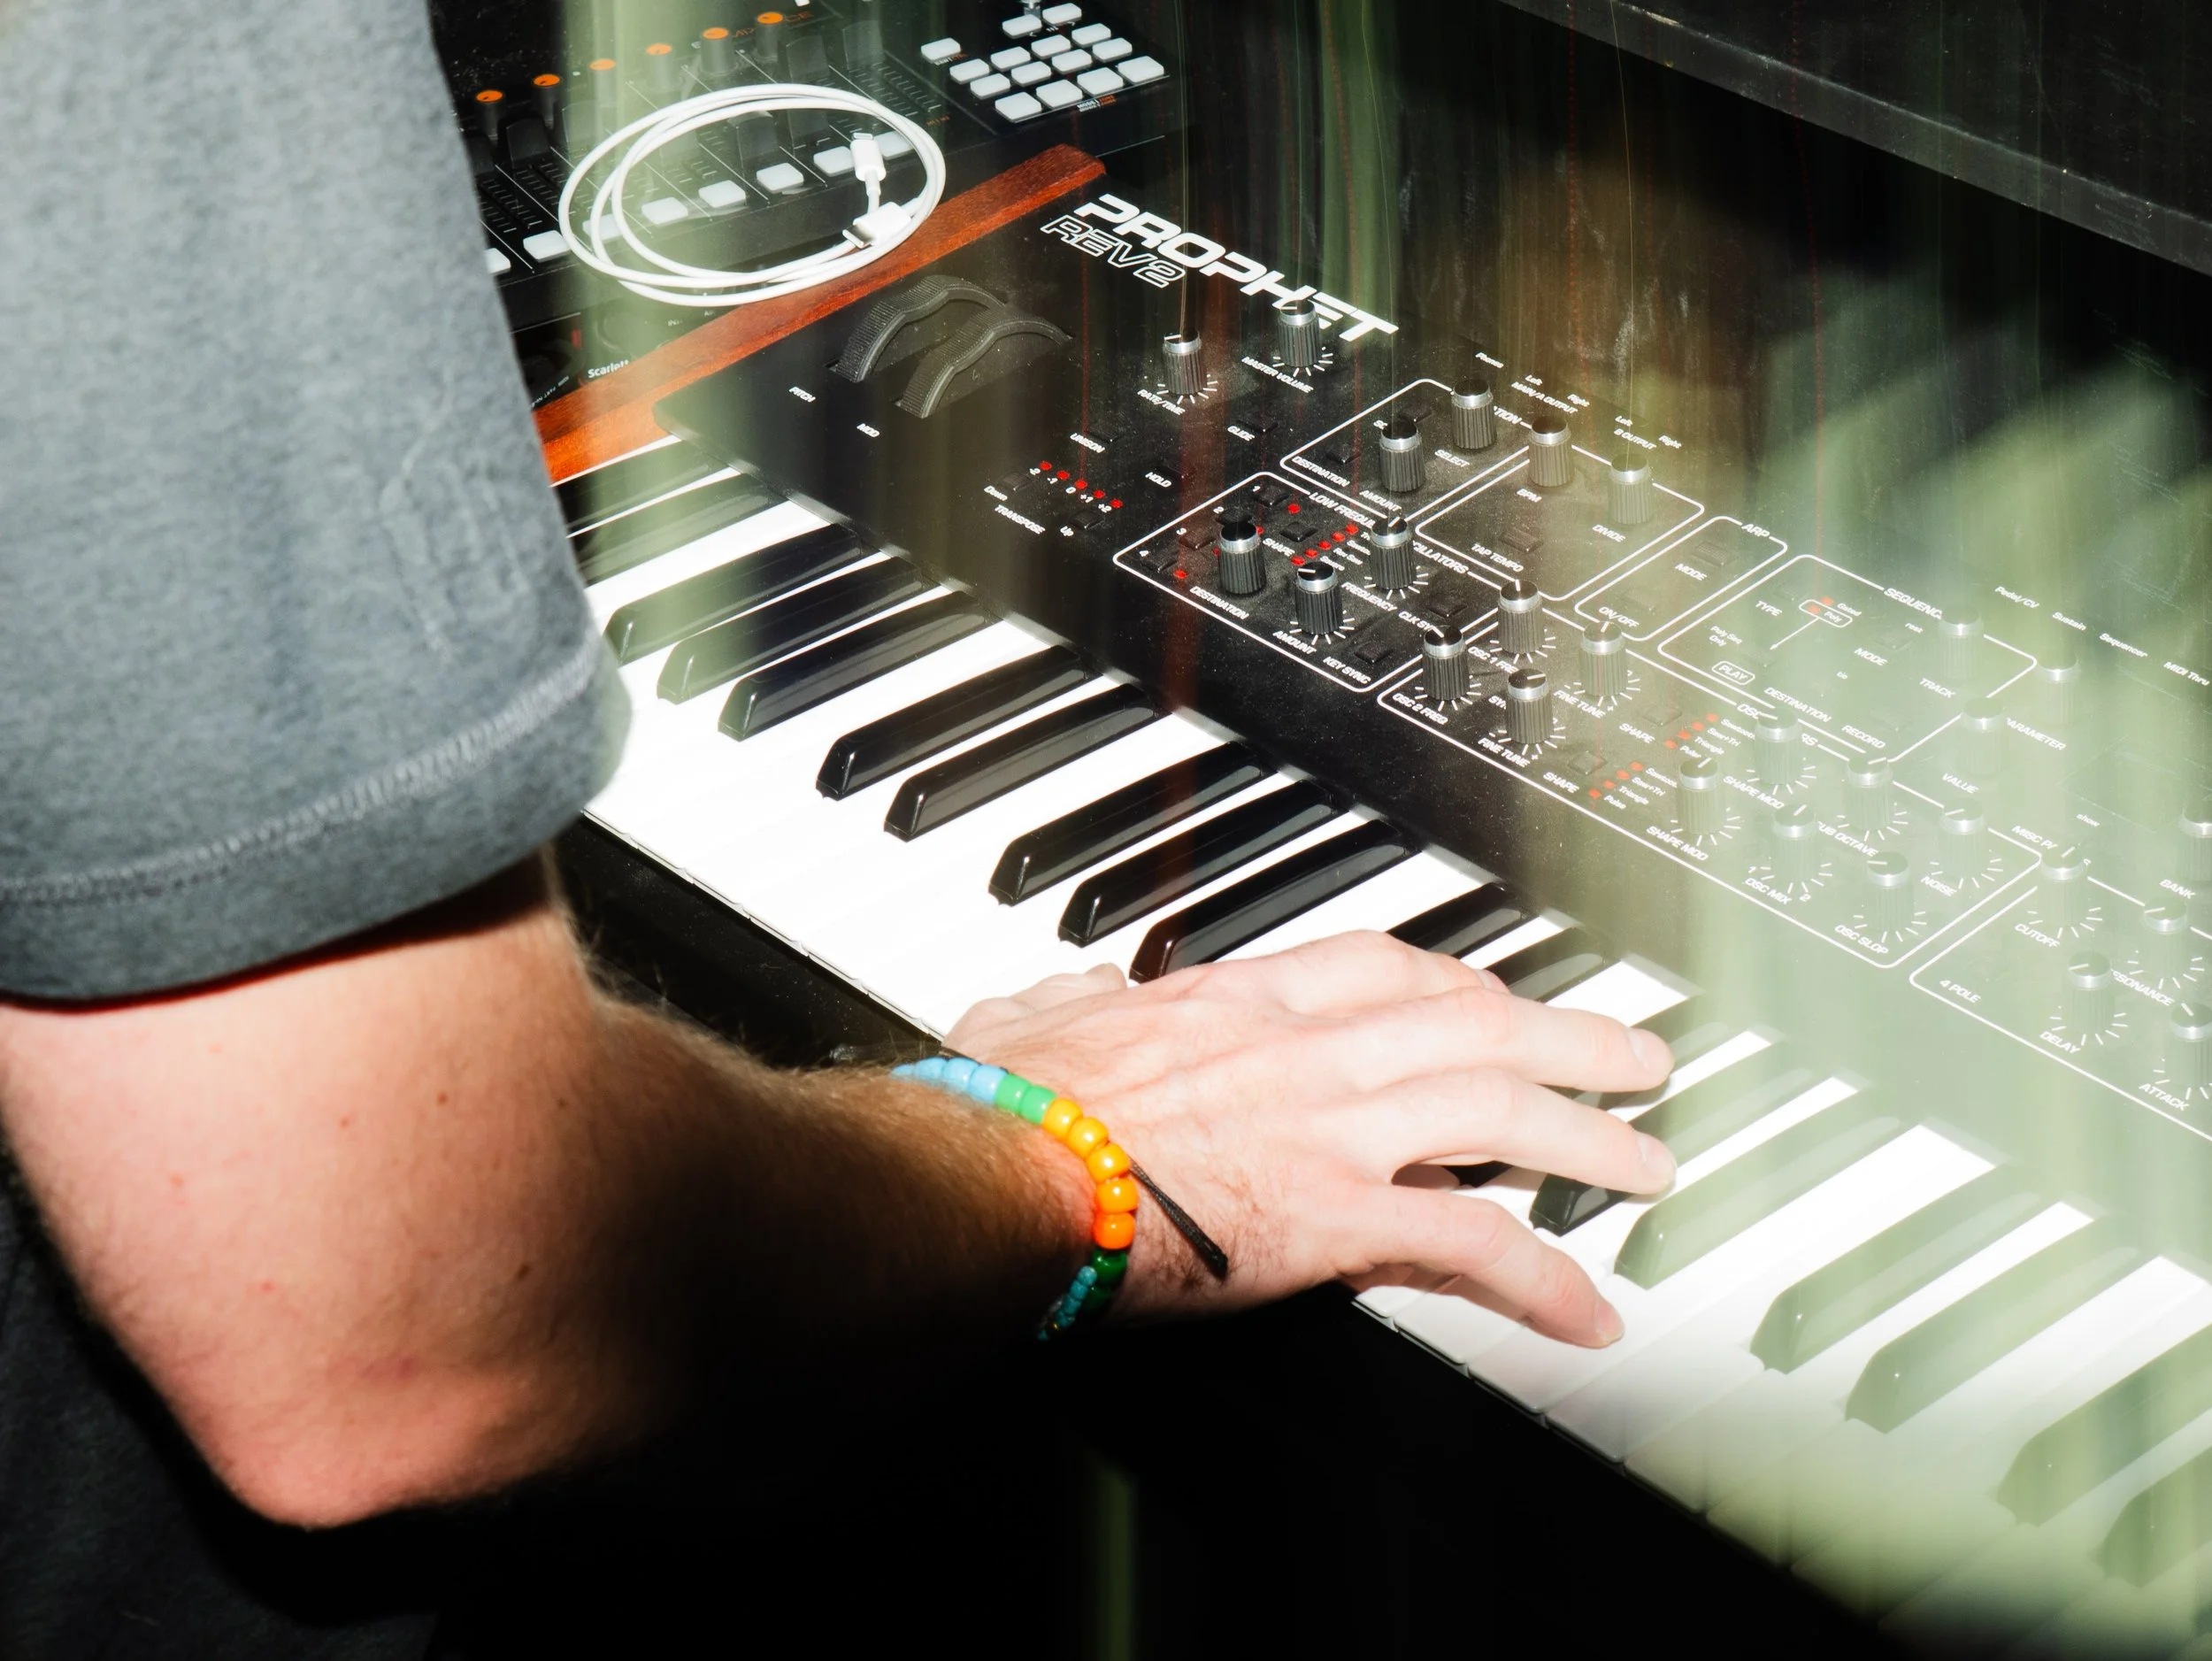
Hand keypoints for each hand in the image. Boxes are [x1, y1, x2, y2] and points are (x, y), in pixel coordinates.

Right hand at [946, 931, 1675, 1346]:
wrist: (993, 1171)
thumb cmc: (1003, 1106)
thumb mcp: (1034, 1017)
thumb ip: (1069, 1000)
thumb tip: (1065, 993)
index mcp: (1238, 999)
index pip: (1385, 966)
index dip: (1463, 980)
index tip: (1499, 998)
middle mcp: (1304, 1050)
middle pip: (1475, 1024)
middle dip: (1571, 1038)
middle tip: (1636, 1056)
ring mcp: (1328, 1130)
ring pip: (1499, 1112)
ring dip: (1589, 1137)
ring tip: (1650, 1162)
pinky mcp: (1332, 1220)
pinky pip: (1469, 1241)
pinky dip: (1544, 1277)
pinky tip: (1589, 1310)